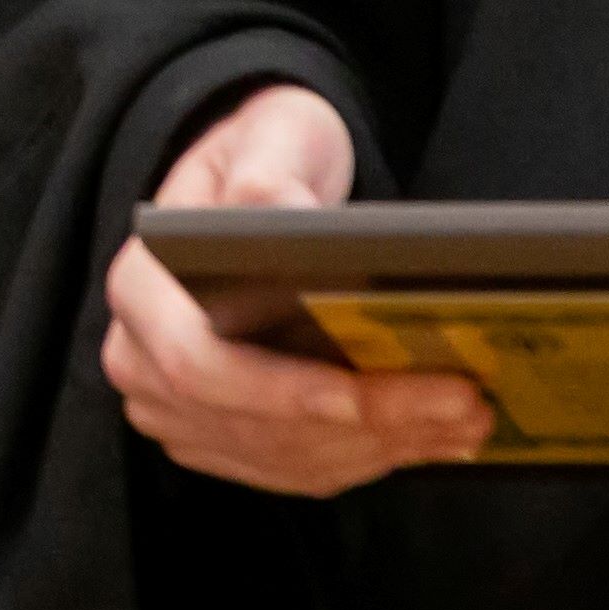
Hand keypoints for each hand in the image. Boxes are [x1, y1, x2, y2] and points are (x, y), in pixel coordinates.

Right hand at [98, 82, 488, 497]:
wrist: (258, 184)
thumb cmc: (263, 154)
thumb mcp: (268, 139)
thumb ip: (268, 180)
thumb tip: (289, 227)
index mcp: (141, 288)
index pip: (199, 365)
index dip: (282, 394)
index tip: (365, 395)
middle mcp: (141, 360)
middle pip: (253, 425)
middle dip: (365, 425)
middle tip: (463, 405)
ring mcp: (174, 409)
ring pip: (282, 456)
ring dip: (382, 448)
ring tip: (467, 420)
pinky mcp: (217, 439)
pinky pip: (294, 470)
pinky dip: (367, 458)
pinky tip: (431, 436)